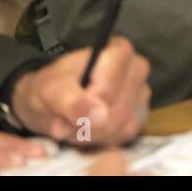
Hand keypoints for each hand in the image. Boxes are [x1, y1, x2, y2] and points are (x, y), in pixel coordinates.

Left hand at [12, 36, 150, 145]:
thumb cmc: (50, 89)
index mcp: (118, 51)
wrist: (49, 101)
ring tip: (75, 125)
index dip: (86, 105)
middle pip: (117, 110)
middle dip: (88, 124)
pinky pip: (125, 134)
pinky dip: (103, 139)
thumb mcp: (50, 91)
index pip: (108, 90)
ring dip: (94, 134)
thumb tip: (98, 115)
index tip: (67, 109)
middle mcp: (136, 68)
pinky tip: (88, 130)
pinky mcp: (141, 113)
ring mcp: (141, 92)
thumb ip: (71, 101)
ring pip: (123, 125)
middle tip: (65, 123)